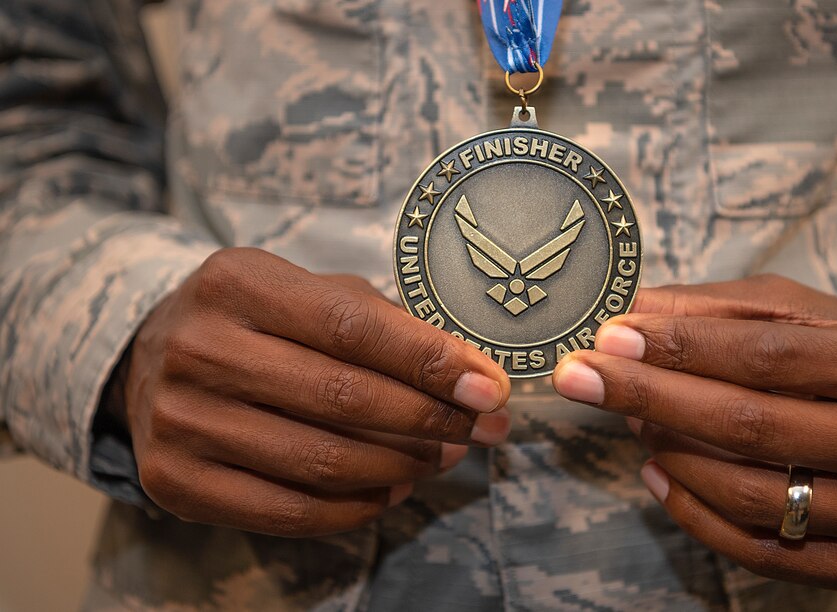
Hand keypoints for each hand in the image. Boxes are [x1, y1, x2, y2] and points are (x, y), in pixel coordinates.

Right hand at [122, 248, 510, 536]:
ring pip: (319, 461)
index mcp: (240, 283)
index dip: (431, 363)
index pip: (354, 327)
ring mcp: (179, 419)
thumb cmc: (258, 320)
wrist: (150, 354)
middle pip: (342, 397)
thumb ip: (383, 324)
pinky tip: (389, 491)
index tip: (490, 389)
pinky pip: (285, 511)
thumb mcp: (308, 291)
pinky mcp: (173, 480)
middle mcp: (200, 348)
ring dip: (401, 467)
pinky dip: (354, 509)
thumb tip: (473, 381)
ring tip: (441, 458)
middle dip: (430, 420)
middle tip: (480, 430)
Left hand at [553, 274, 836, 592]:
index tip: (608, 337)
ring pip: (750, 494)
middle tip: (581, 377)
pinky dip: (693, 514)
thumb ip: (724, 310)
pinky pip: (762, 550)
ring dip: (669, 454)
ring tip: (632, 421)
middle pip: (753, 426)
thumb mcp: (808, 316)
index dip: (681, 348)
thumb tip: (632, 313)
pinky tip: (657, 474)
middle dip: (651, 397)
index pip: (770, 356)